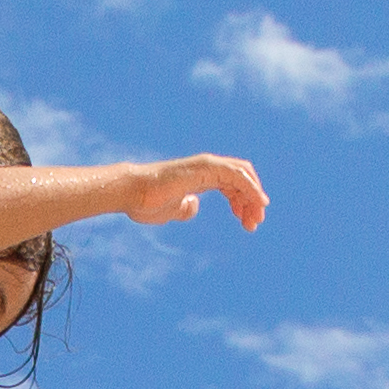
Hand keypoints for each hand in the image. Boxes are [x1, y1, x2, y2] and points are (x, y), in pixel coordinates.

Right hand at [134, 154, 266, 231]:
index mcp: (202, 176)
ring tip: (255, 220)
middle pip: (242, 179)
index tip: (248, 222)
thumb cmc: (147, 202)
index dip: (244, 201)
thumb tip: (194, 206)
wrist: (133, 193)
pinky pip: (236, 176)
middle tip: (255, 223)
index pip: (233, 184)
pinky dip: (250, 188)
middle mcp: (208, 167)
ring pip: (243, 175)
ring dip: (254, 197)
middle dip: (252, 200)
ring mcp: (207, 165)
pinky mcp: (205, 167)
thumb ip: (185, 209)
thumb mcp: (172, 211)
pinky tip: (256, 203)